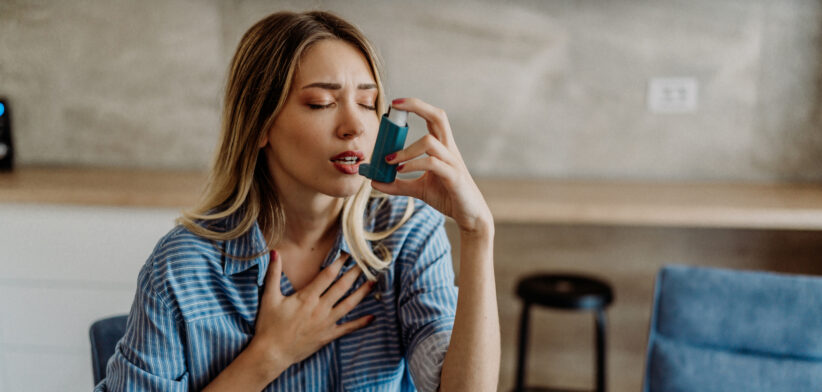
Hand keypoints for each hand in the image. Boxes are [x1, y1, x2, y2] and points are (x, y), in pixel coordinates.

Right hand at [249, 251, 374, 374]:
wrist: (272, 354)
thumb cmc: (269, 325)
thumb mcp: (269, 297)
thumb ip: (273, 274)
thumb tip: (274, 252)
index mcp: (307, 297)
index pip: (328, 275)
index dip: (339, 262)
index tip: (348, 254)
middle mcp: (320, 308)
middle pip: (342, 286)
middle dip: (355, 273)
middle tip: (366, 262)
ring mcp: (326, 323)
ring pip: (349, 304)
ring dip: (362, 292)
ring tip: (374, 282)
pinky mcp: (328, 336)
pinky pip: (348, 328)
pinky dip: (361, 323)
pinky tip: (372, 317)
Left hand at [371, 97, 493, 234]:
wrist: (469, 215)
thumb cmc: (448, 197)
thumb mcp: (419, 189)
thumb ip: (398, 184)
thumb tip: (375, 182)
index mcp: (443, 147)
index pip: (433, 117)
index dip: (416, 106)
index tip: (395, 103)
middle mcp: (449, 150)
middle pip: (438, 117)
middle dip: (417, 106)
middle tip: (395, 106)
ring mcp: (453, 162)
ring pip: (430, 142)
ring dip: (406, 149)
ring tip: (390, 161)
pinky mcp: (454, 177)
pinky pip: (432, 164)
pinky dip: (413, 165)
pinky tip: (400, 171)